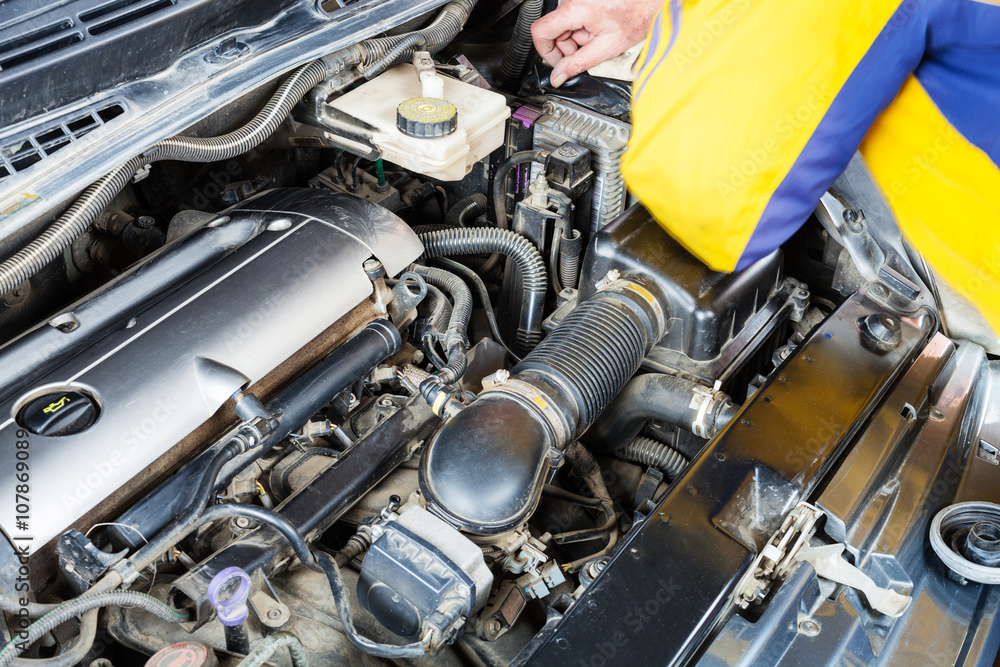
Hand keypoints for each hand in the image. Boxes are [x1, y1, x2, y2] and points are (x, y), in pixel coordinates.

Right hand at [531, 0, 660, 87]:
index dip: (546, 51)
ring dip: (578, 37)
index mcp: (576, 9)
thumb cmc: (637, 15)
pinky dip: (583, 28)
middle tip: (589, 50)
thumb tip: (558, 77)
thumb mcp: (607, 47)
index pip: (540, 32)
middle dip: (568, 46)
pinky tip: (599, 28)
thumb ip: (578, 64)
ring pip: (564, 26)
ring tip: (599, 36)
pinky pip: (573, 17)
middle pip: (553, 31)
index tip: (558, 62)